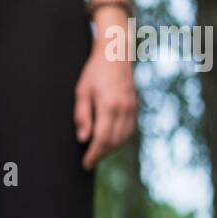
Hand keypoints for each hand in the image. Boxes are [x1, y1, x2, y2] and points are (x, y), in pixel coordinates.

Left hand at [73, 14, 136, 168]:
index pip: (102, 138)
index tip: (85, 163)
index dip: (93, 154)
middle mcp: (123, 109)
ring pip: (123, 138)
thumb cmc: (94, 71)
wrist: (115, 54)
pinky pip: (129, 130)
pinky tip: (110, 142)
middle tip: (88, 162)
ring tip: (97, 154)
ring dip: (110, 149)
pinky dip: (120, 140)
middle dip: (101, 154)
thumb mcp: (82, 91)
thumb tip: (83, 139)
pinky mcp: (134, 107)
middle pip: (113, 141)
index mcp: (109, 105)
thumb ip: (82, 116)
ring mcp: (131, 108)